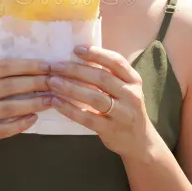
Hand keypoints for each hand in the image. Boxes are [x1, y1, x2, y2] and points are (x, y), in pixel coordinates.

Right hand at [0, 59, 52, 141]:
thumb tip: (36, 66)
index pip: (4, 67)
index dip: (28, 66)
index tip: (48, 66)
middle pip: (8, 87)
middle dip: (35, 84)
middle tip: (55, 83)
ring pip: (7, 109)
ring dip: (33, 104)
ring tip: (50, 100)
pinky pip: (1, 130)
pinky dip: (20, 124)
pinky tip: (34, 118)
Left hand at [47, 46, 155, 160]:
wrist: (139, 141)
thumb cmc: (125, 109)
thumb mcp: (125, 89)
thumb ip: (109, 75)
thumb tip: (78, 57)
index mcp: (134, 81)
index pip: (116, 62)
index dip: (96, 53)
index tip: (76, 49)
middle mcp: (131, 95)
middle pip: (102, 78)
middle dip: (76, 70)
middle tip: (55, 66)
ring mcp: (122, 114)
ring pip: (94, 97)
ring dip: (71, 88)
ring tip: (52, 82)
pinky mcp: (111, 130)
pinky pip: (88, 118)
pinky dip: (70, 109)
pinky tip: (56, 102)